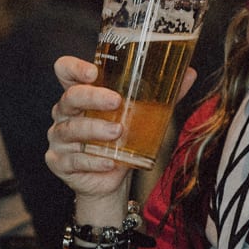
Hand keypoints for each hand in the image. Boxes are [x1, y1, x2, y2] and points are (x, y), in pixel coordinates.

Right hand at [45, 56, 197, 200]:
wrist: (110, 179)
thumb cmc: (122, 140)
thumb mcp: (141, 115)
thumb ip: (162, 95)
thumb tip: (189, 73)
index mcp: (80, 94)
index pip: (65, 71)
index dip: (74, 68)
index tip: (94, 72)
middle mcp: (65, 112)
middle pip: (69, 97)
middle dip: (92, 97)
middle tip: (116, 100)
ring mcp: (59, 138)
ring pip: (71, 129)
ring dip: (94, 129)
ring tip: (117, 132)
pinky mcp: (59, 162)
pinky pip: (73, 159)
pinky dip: (92, 161)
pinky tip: (109, 161)